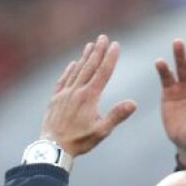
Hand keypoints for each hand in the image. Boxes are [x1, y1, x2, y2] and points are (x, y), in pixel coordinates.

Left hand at [39, 34, 137, 158]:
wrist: (52, 148)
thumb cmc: (78, 142)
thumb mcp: (101, 132)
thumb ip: (116, 116)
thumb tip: (133, 103)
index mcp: (89, 97)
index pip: (103, 73)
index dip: (111, 58)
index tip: (116, 45)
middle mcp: (76, 91)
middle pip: (89, 67)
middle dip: (98, 51)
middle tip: (103, 37)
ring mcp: (64, 94)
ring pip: (76, 71)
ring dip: (84, 57)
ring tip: (90, 45)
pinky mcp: (55, 100)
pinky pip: (63, 80)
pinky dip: (69, 71)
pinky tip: (72, 64)